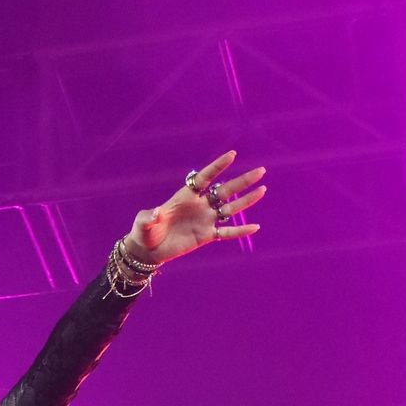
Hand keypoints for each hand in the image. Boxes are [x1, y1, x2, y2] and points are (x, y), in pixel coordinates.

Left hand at [124, 150, 265, 266]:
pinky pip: (227, 232)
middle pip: (225, 190)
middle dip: (242, 181)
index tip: (232, 155)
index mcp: (186, 196)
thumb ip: (149, 217)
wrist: (148, 250)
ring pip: (230, 208)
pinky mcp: (206, 236)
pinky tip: (255, 227)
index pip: (205, 177)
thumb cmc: (145, 231)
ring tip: (262, 189)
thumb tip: (156, 214)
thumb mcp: (142, 223)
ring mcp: (205, 220)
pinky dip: (240, 230)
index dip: (218, 166)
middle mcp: (199, 205)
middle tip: (261, 171)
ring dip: (246, 200)